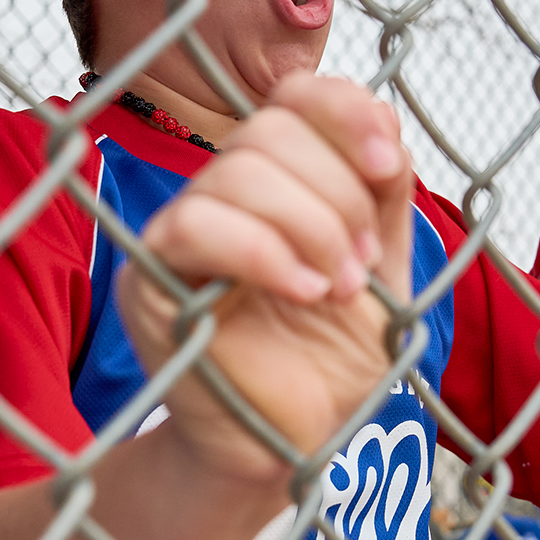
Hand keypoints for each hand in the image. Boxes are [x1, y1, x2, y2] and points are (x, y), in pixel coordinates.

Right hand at [117, 74, 414, 483]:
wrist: (293, 442)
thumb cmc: (328, 359)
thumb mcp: (382, 266)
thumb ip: (383, 195)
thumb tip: (382, 126)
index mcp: (276, 178)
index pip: (292, 97)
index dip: (345, 113)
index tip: (389, 170)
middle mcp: (219, 192)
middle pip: (268, 129)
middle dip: (337, 194)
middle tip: (358, 268)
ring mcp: (178, 231)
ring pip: (236, 172)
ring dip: (309, 228)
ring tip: (336, 290)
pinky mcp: (150, 279)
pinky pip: (195, 227)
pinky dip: (263, 252)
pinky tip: (303, 293)